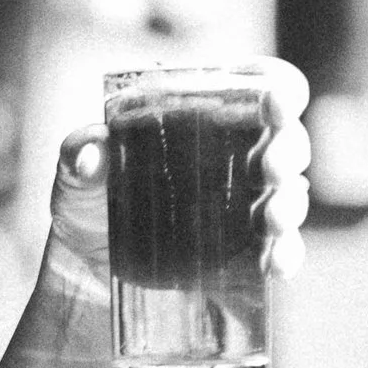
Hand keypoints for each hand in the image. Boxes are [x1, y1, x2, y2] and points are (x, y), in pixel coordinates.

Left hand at [42, 58, 313, 298]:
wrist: (86, 279)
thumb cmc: (89, 208)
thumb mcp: (76, 179)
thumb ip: (79, 155)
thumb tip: (90, 153)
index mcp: (209, 121)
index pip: (260, 88)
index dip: (278, 88)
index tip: (275, 99)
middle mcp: (240, 158)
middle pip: (287, 141)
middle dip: (288, 150)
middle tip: (270, 165)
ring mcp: (249, 208)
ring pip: (291, 196)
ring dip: (290, 204)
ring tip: (270, 217)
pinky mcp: (247, 257)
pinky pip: (281, 253)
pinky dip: (285, 255)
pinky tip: (274, 262)